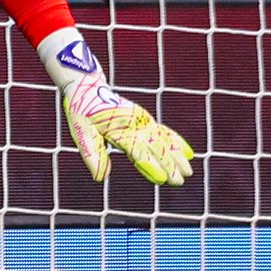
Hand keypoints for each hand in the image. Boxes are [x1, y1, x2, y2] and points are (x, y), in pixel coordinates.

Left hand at [39, 35, 193, 185]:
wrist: (87, 88)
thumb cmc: (82, 111)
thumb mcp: (81, 132)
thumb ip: (92, 154)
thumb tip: (100, 177)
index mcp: (119, 129)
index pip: (138, 151)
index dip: (150, 165)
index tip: (163, 179)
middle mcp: (134, 125)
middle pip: (155, 148)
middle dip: (169, 165)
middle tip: (180, 181)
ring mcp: (142, 122)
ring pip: (163, 141)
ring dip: (177, 156)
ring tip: (189, 171)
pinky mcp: (144, 120)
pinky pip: (163, 132)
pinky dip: (176, 142)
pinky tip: (187, 153)